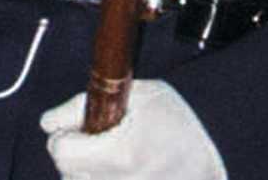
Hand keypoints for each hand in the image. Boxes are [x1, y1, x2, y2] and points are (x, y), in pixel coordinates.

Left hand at [39, 79, 227, 179]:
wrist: (219, 158)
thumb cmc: (183, 123)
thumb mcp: (141, 96)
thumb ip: (84, 105)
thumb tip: (47, 122)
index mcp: (121, 154)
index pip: (60, 151)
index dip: (67, 134)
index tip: (84, 128)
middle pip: (67, 172)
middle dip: (78, 154)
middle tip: (107, 141)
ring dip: (89, 173)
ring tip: (119, 159)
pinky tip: (123, 174)